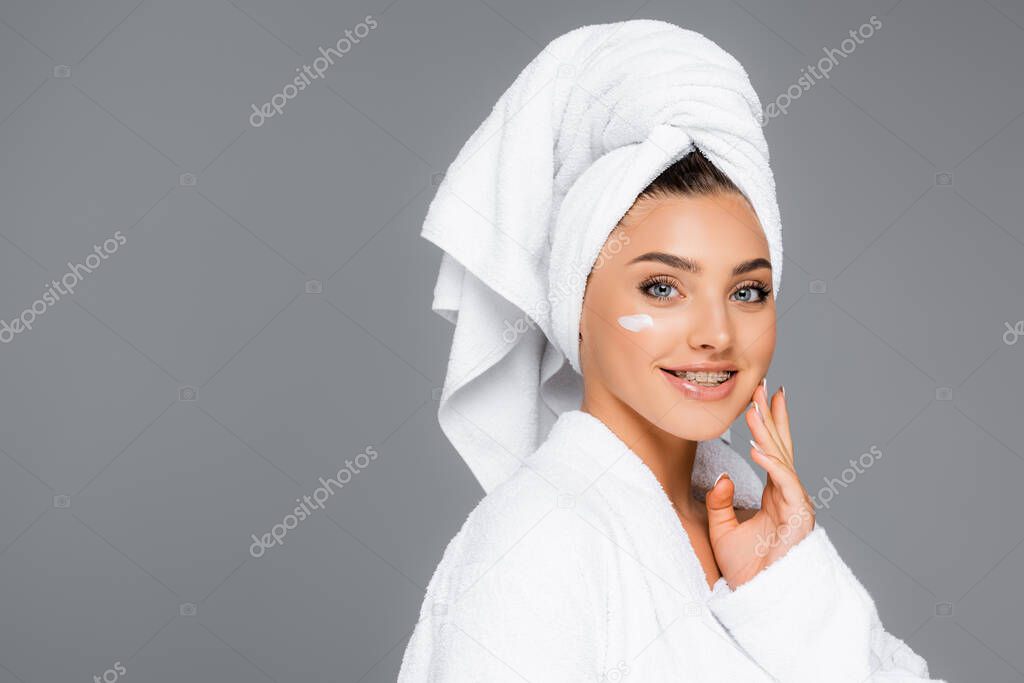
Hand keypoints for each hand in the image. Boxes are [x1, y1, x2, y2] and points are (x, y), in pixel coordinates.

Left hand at [704, 379, 815, 588]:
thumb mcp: (721, 529)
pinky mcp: (798, 517)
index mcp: (773, 494)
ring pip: (782, 459)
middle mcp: (787, 494)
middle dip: (772, 415)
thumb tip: (720, 477)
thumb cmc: (746, 569)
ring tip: (754, 408)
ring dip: (768, 432)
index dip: (767, 423)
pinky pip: (785, 484)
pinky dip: (772, 464)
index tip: (759, 396)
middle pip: (780, 446)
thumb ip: (718, 501)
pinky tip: (757, 447)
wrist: (760, 597)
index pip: (771, 450)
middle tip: (763, 385)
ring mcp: (796, 504)